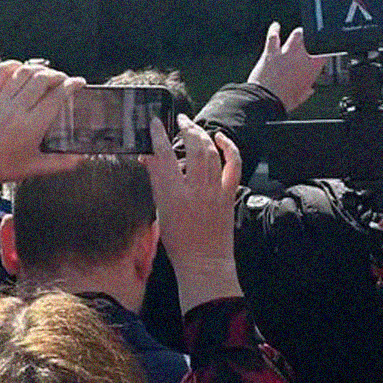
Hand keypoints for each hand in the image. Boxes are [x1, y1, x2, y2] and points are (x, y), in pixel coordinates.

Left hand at [0, 62, 84, 216]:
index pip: (56, 97)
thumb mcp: (33, 168)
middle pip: (42, 79)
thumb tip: (80, 159)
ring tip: (47, 74)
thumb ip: (60, 163)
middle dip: (58, 75)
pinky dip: (14, 66)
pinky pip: (1, 72)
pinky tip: (22, 69)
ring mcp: (0, 100)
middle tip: (65, 80)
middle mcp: (16, 109)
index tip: (79, 82)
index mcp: (31, 126)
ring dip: (39, 69)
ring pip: (24, 72)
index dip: (71, 85)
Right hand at [144, 116, 243, 313]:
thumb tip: (149, 158)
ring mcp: (215, 191)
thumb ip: (156, 182)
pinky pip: (233, 165)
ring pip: (211, 153)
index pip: (163, 157)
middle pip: (193, 148)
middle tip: (179, 120)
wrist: (204, 262)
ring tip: (193, 126)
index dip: (158, 136)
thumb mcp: (160, 211)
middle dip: (186, 128)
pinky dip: (229, 148)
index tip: (154, 123)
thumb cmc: (178, 241)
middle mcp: (195, 190)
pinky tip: (221, 138)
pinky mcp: (229, 194)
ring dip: (202, 134)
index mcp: (173, 196)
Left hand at [247, 22, 327, 112]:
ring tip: (300, 33)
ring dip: (299, 33)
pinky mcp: (271, 51)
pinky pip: (273, 35)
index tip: (325, 51)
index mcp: (312, 68)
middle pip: (312, 39)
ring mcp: (286, 52)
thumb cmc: (283, 101)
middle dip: (313, 39)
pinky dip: (274, 29)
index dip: (326, 51)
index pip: (325, 52)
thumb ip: (306, 91)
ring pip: (298, 33)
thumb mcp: (300, 98)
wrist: (266, 99)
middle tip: (312, 42)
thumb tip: (309, 90)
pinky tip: (275, 26)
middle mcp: (301, 57)